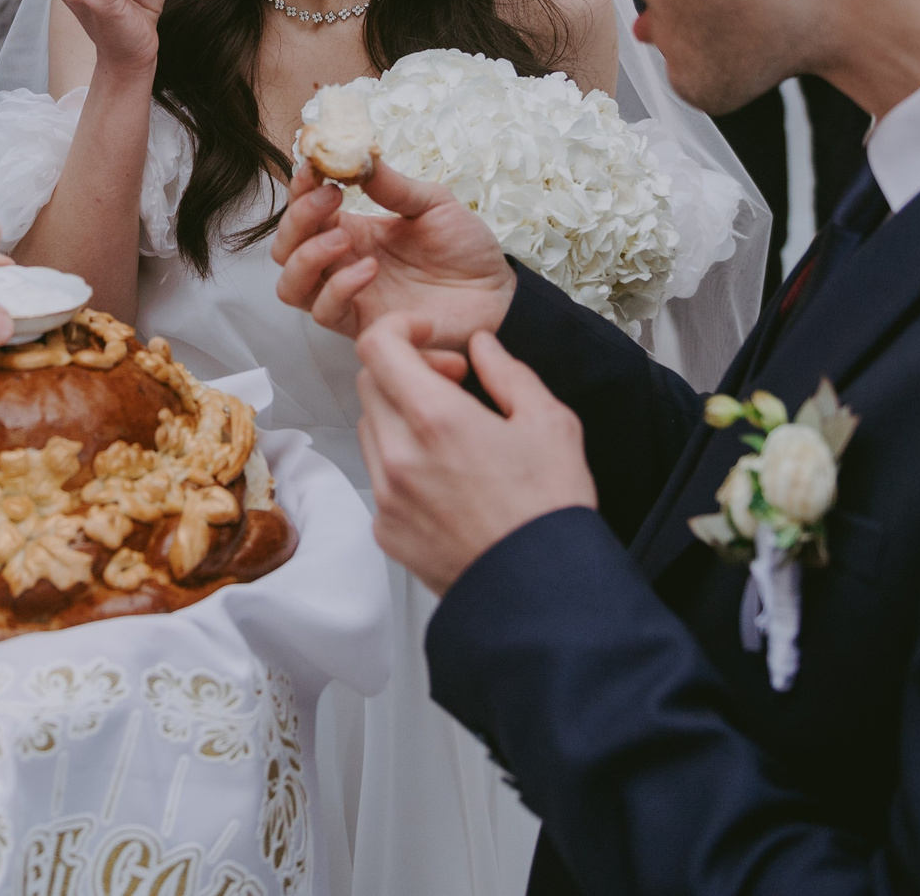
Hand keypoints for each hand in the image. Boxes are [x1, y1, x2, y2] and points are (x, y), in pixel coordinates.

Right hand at [272, 159, 514, 349]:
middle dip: (297, 221)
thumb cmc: (466, 250)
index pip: (303, 211)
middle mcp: (342, 264)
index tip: (315, 167)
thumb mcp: (433, 204)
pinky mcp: (364, 327)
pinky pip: (326, 313)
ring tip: (344, 239)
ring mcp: (349, 297)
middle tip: (332, 199)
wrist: (499, 294)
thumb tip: (359, 155)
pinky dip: (338, 289)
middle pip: (285, 249)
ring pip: (291, 287)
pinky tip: (369, 269)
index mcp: (353, 230)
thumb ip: (394, 186)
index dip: (299, 189)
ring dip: (307, 257)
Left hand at [357, 320, 596, 594]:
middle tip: (453, 382)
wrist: (541, 591)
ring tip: (451, 432)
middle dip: (406, 370)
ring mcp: (386, 496)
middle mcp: (399, 455)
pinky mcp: (385, 529)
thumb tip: (480, 344)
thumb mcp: (549, 422)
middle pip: (370, 383)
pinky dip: (401, 462)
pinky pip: (378, 476)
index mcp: (436, 419)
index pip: (377, 347)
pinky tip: (446, 476)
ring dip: (400, 415)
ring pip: (370, 428)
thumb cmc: (550, 510)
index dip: (399, 328)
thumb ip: (507, 372)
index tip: (427, 334)